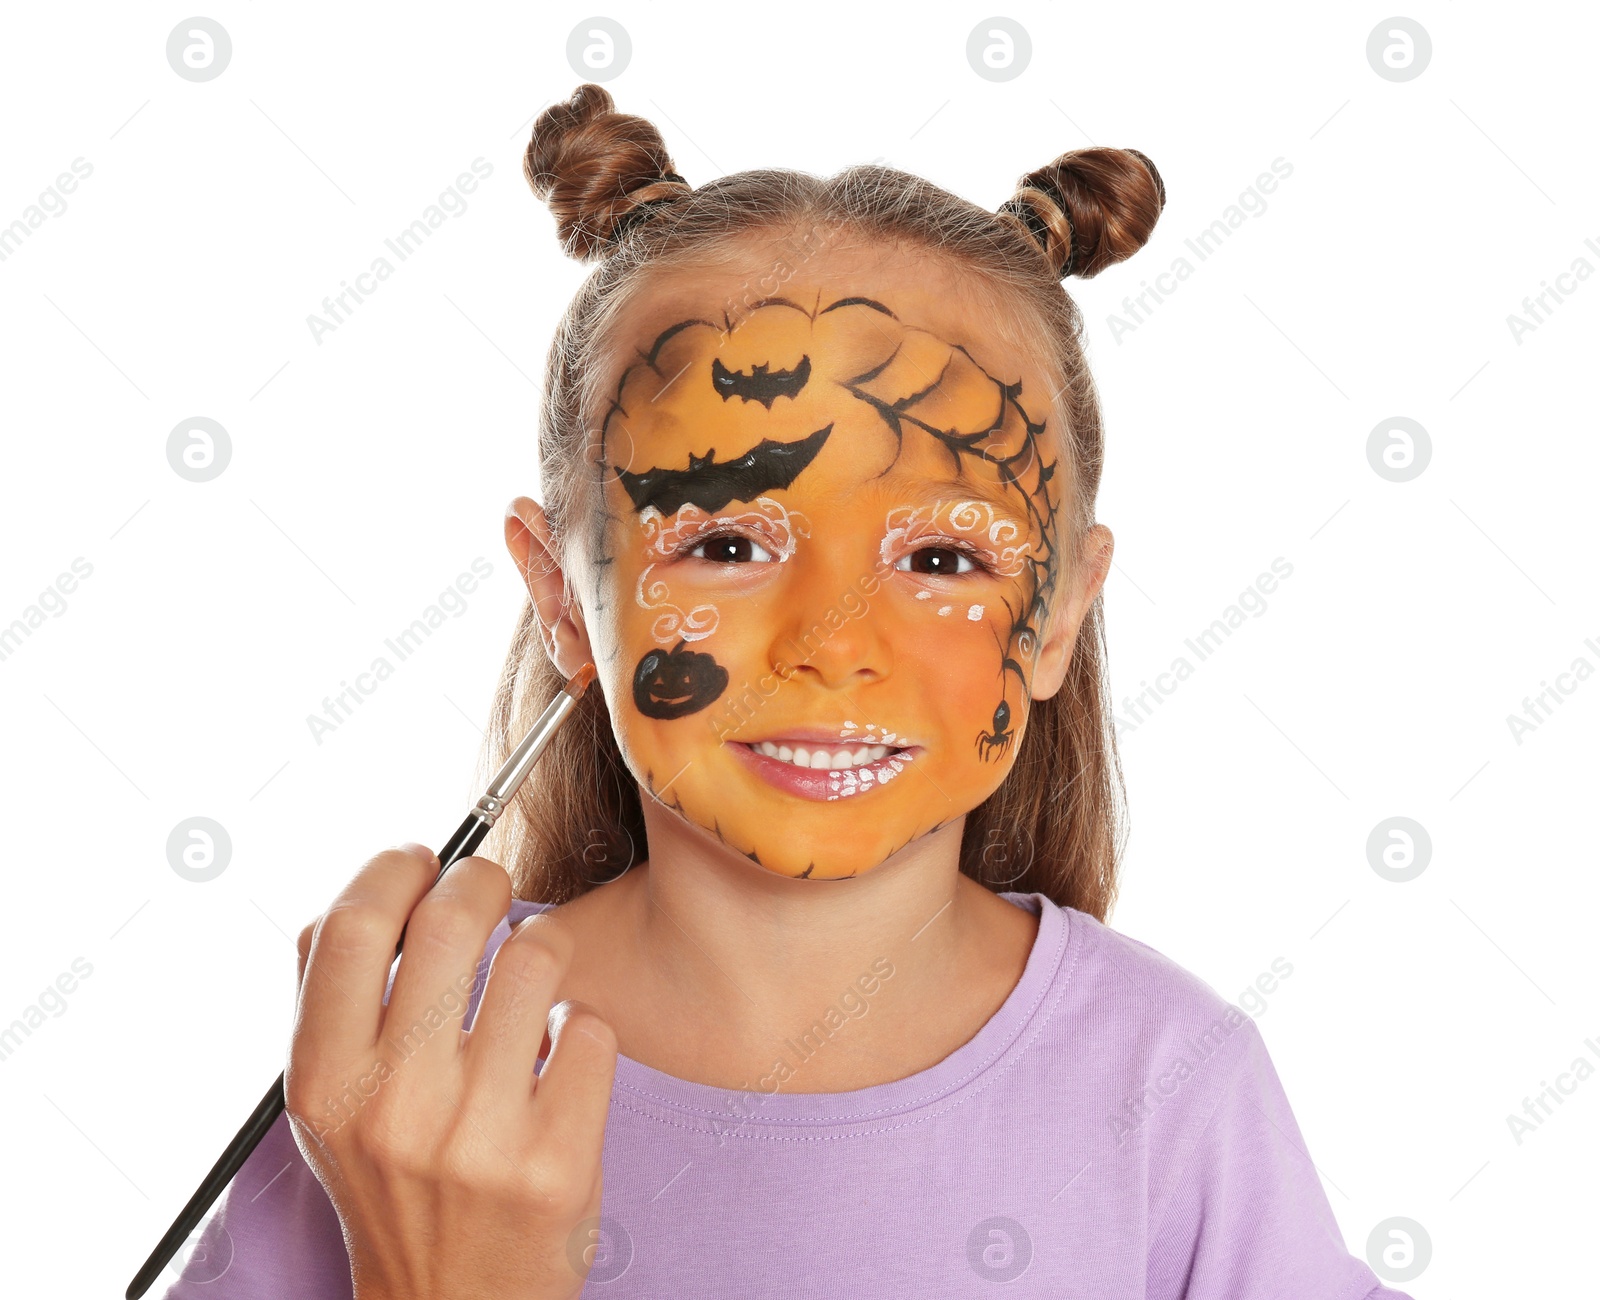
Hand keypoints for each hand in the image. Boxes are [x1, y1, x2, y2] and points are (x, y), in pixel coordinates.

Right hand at [287, 844, 616, 1299]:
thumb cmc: (396, 1186)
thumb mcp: (329, 1106)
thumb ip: (331, 999)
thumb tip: (369, 885)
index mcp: (323, 1084)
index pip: (351, 926)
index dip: (393, 867)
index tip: (421, 859)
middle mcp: (393, 1107)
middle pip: (450, 917)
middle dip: (482, 878)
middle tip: (492, 888)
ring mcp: (478, 1135)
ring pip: (536, 957)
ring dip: (542, 951)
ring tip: (532, 981)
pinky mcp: (557, 1159)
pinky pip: (591, 1025)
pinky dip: (582, 1028)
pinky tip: (560, 1062)